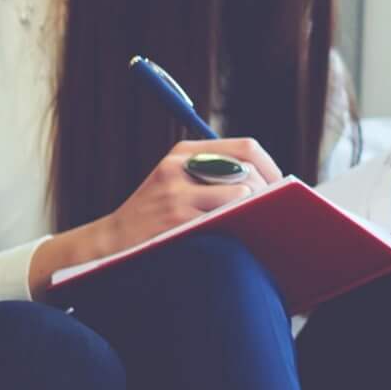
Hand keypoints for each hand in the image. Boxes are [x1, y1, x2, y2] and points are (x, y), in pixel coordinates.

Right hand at [28, 139, 285, 299]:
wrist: (109, 242)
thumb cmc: (154, 215)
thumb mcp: (177, 182)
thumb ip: (213, 176)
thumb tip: (266, 183)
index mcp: (185, 151)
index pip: (246, 147)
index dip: (271, 167)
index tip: (281, 187)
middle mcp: (180, 164)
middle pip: (248, 169)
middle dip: (268, 190)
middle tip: (276, 210)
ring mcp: (176, 190)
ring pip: (240, 193)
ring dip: (257, 209)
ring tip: (262, 222)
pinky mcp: (175, 216)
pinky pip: (223, 217)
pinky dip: (239, 224)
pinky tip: (241, 235)